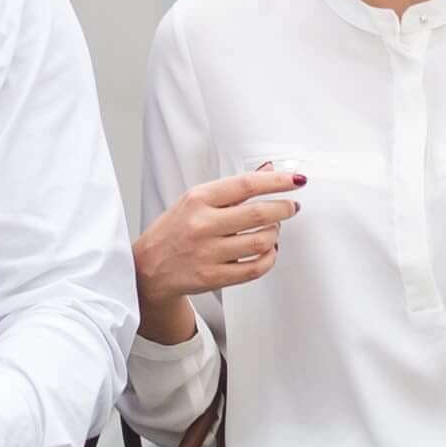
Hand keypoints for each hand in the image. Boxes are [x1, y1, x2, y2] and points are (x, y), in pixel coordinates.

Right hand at [134, 164, 305, 327]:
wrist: (149, 267)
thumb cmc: (174, 230)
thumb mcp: (196, 200)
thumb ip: (234, 188)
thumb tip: (269, 169)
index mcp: (198, 199)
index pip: (246, 185)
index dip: (277, 181)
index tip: (296, 180)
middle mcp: (202, 225)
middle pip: (259, 214)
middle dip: (284, 208)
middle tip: (291, 207)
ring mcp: (208, 253)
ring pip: (261, 241)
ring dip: (276, 234)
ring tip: (274, 230)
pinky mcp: (213, 277)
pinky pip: (255, 268)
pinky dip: (269, 258)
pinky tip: (268, 251)